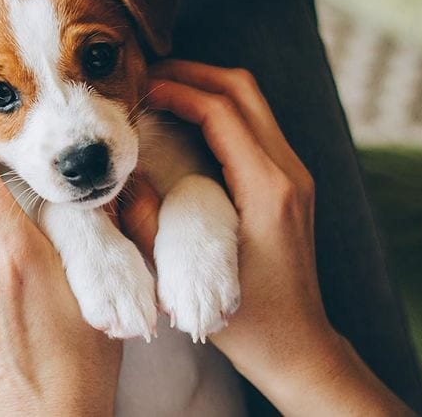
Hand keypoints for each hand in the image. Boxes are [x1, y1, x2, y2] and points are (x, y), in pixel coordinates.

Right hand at [142, 60, 412, 415]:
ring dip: (206, 88)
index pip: (222, 110)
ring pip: (251, 102)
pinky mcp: (288, 184)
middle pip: (243, 89)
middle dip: (193, 73)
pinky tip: (183, 123)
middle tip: (147, 76)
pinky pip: (254, 125)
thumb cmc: (250, 323)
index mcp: (268, 188)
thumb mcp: (187, 278)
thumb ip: (149, 226)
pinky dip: (218, 111)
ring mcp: (293, 176)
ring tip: (160, 91)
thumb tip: (121, 179)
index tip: (139, 88)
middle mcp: (288, 172)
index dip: (177, 89)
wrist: (299, 348)